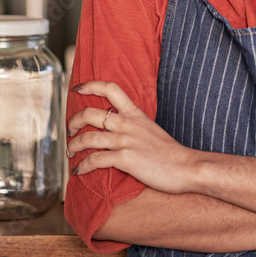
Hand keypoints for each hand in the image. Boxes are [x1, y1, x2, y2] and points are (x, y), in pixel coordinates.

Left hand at [67, 80, 199, 194]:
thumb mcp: (151, 129)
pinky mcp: (124, 159)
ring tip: (70, 153)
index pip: (110, 89)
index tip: (77, 89)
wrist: (186, 167)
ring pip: (88, 138)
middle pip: (90, 113)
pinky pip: (94, 160)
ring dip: (73, 146)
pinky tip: (78, 171)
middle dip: (73, 122)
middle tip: (69, 131)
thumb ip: (135, 125)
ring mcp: (125, 141)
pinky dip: (82, 166)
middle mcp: (127, 124)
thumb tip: (120, 129)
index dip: (90, 85)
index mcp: (135, 114)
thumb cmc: (170, 152)